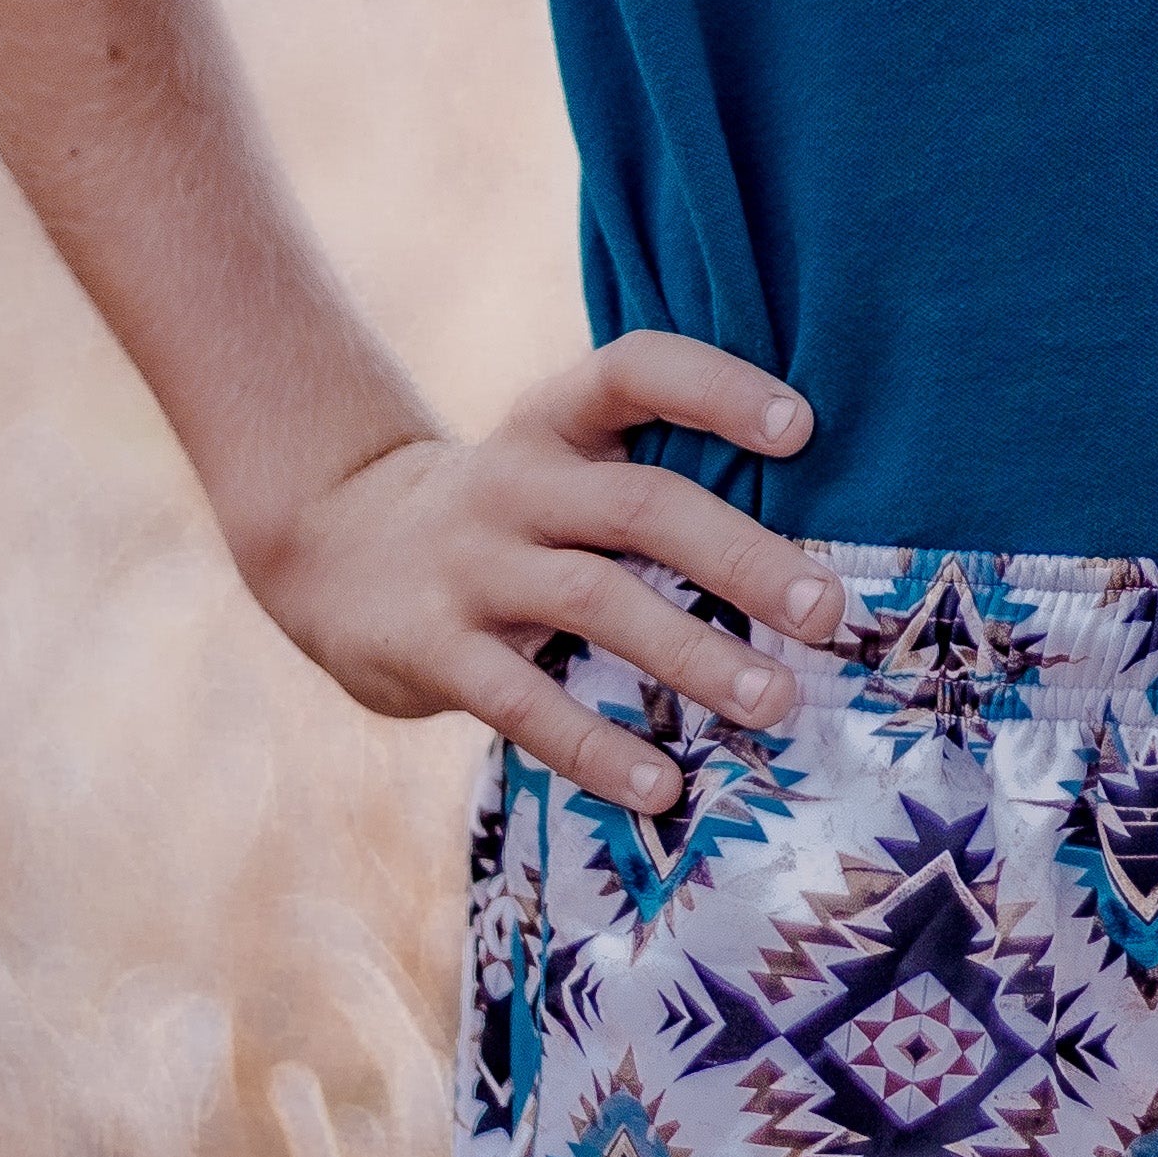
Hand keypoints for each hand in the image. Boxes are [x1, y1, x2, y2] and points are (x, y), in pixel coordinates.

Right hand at [245, 332, 831, 813]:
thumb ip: (652, 479)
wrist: (332, 544)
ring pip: (594, 601)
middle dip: (741, 556)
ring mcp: (471, 565)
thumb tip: (810, 549)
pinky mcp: (434, 648)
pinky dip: (598, 748)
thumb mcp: (559, 463)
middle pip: (638, 504)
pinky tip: (663, 786)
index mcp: (555, 420)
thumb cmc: (506, 511)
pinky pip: (524, 702)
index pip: (636, 370)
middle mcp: (515, 481)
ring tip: (776, 702)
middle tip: (825, 610)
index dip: (718, 389)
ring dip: (692, 655)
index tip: (803, 428)